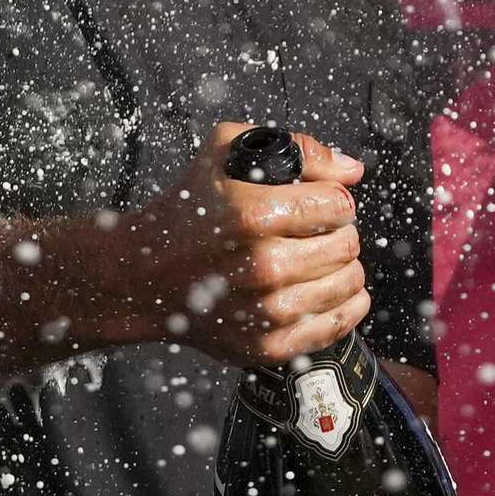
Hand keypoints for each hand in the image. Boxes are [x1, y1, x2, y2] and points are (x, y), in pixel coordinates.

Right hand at [116, 125, 367, 366]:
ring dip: (340, 268)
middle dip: (337, 232)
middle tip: (312, 233)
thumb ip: (298, 151)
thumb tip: (351, 170)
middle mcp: (265, 265)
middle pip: (348, 244)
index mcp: (254, 215)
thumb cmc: (186, 212)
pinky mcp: (270, 344)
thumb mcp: (227, 153)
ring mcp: (269, 310)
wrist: (143, 275)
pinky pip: (339, 323)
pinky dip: (343, 305)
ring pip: (350, 282)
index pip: (340, 205)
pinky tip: (321, 289)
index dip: (333, 200)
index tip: (318, 204)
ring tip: (314, 260)